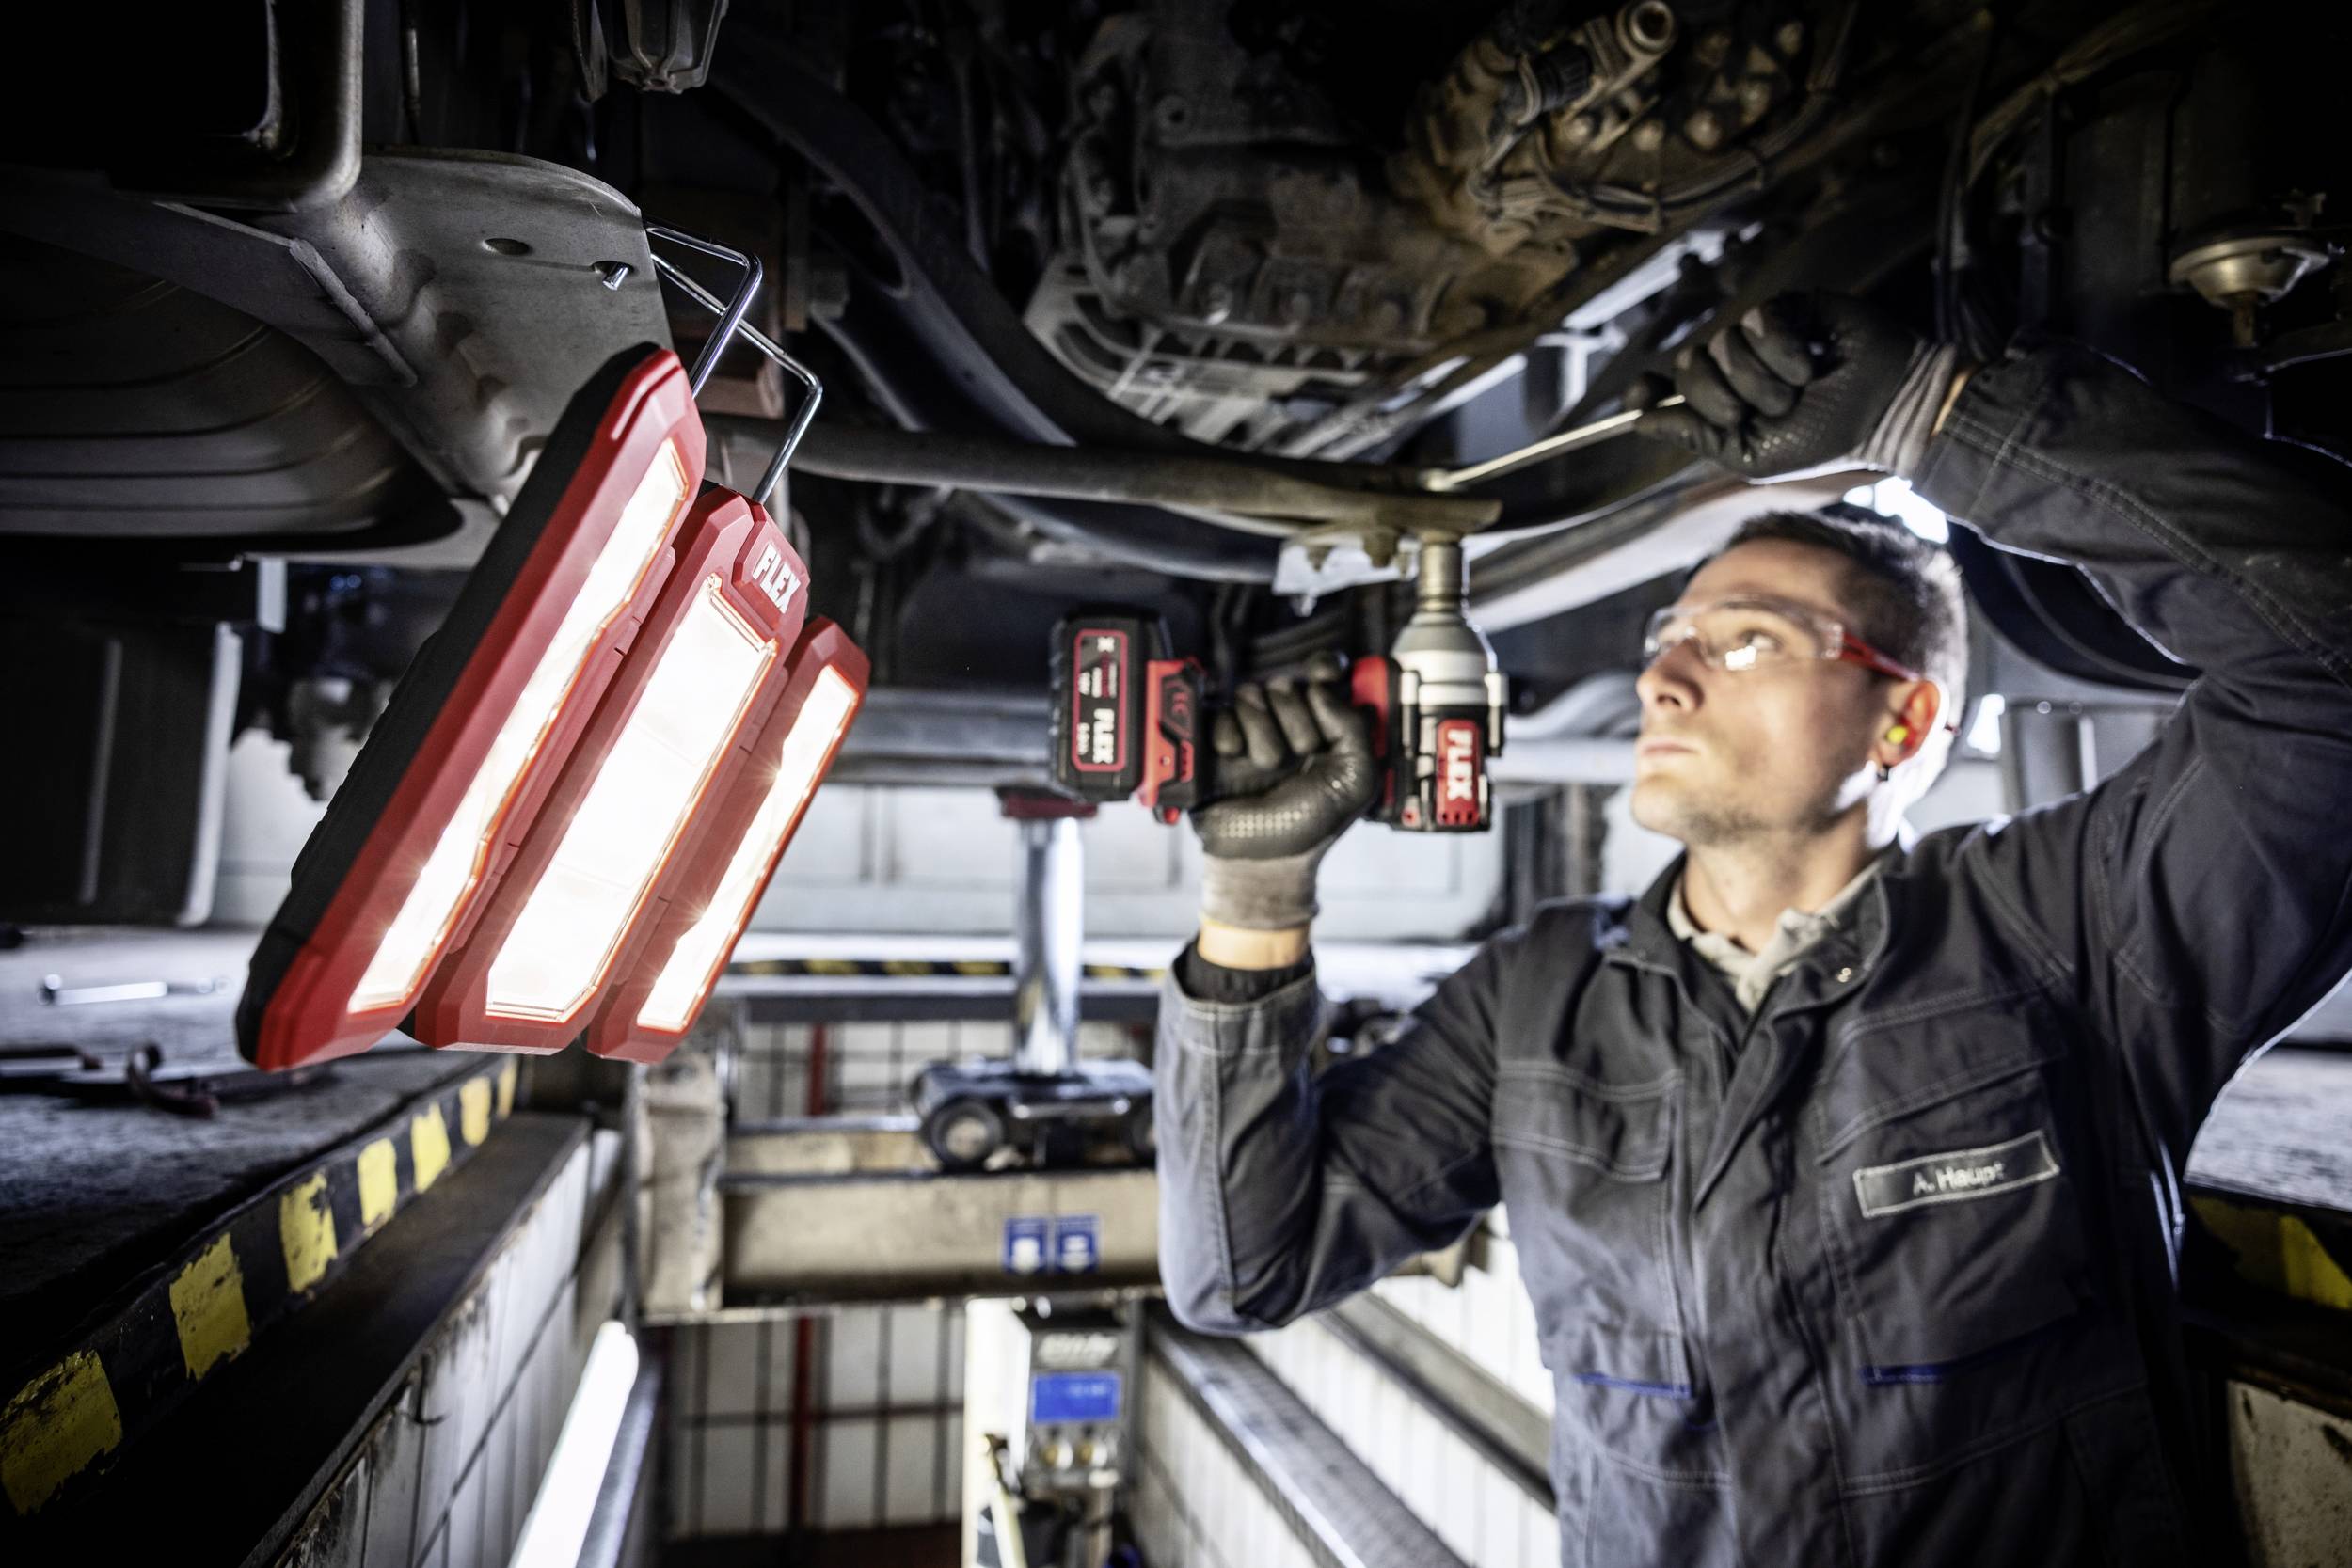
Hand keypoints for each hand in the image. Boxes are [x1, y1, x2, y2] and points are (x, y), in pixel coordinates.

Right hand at [1191, 652, 1377, 931]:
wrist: (1262, 858)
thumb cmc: (1311, 823)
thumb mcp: (1355, 780)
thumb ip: (1353, 728)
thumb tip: (1321, 687)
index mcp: (1324, 723)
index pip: (1323, 670)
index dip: (1323, 667)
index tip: (1324, 677)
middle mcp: (1287, 719)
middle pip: (1287, 683)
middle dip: (1295, 722)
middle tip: (1297, 757)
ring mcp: (1250, 727)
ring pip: (1251, 694)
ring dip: (1262, 735)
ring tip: (1266, 767)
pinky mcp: (1215, 737)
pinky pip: (1219, 711)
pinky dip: (1229, 736)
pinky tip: (1234, 758)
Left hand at [1628, 292, 1955, 479]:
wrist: (1885, 410)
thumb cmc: (1825, 438)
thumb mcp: (1751, 454)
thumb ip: (1696, 436)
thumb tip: (1638, 421)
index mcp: (1722, 402)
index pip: (1665, 386)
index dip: (1647, 388)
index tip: (1638, 394)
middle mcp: (1733, 366)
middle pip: (1688, 365)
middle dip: (1725, 397)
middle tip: (1771, 409)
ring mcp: (1758, 334)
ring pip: (1722, 343)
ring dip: (1764, 379)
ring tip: (1803, 388)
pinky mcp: (1787, 308)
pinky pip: (1756, 320)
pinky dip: (1782, 350)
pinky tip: (1812, 362)